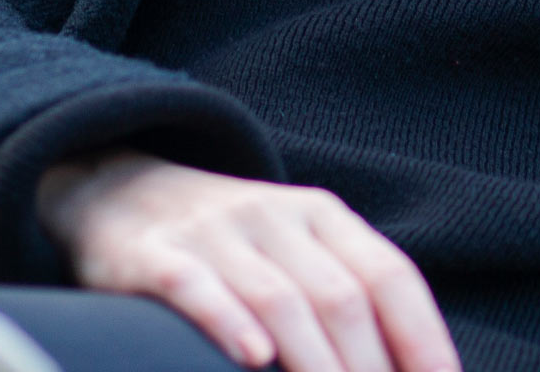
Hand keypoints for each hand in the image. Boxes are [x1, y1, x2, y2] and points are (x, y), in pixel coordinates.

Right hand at [39, 152, 458, 371]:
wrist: (116, 187)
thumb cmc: (228, 242)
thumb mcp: (293, 248)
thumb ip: (345, 295)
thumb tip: (408, 365)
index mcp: (322, 216)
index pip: (390, 276)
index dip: (423, 339)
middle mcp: (276, 218)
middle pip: (341, 300)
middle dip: (370, 371)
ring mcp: (215, 234)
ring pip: (280, 301)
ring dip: (316, 364)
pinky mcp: (155, 256)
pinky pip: (197, 288)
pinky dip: (229, 323)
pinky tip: (254, 359)